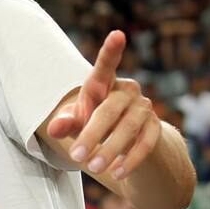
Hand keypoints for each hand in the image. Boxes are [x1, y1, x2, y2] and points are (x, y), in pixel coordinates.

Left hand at [47, 30, 159, 179]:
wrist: (122, 145)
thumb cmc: (91, 125)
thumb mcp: (75, 124)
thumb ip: (65, 123)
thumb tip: (54, 128)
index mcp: (104, 84)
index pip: (105, 66)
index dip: (111, 51)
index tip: (117, 35)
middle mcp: (127, 91)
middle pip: (110, 109)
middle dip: (92, 134)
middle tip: (76, 156)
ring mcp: (144, 108)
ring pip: (129, 128)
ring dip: (110, 149)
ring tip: (93, 167)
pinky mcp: (155, 128)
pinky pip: (146, 143)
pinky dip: (131, 159)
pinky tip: (118, 173)